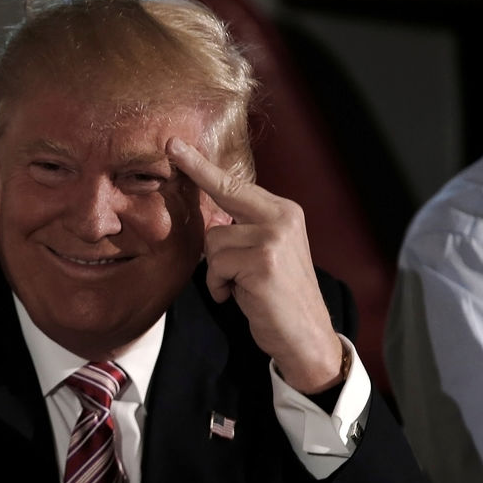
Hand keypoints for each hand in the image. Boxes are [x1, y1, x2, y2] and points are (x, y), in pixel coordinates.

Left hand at [167, 138, 342, 393]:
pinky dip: (219, 286)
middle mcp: (282, 217)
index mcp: (284, 212)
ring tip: (240, 286)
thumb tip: (208, 217)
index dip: (202, 166)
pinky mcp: (263, 261)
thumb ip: (245, 229)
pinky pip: (216, 266)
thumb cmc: (278, 296)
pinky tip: (240, 296)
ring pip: (212, 242)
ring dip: (218, 271)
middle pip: (221, 200)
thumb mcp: (267, 252)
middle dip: (201, 190)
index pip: (235, 184)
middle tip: (176, 157)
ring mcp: (273, 238)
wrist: (307, 336)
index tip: (175, 146)